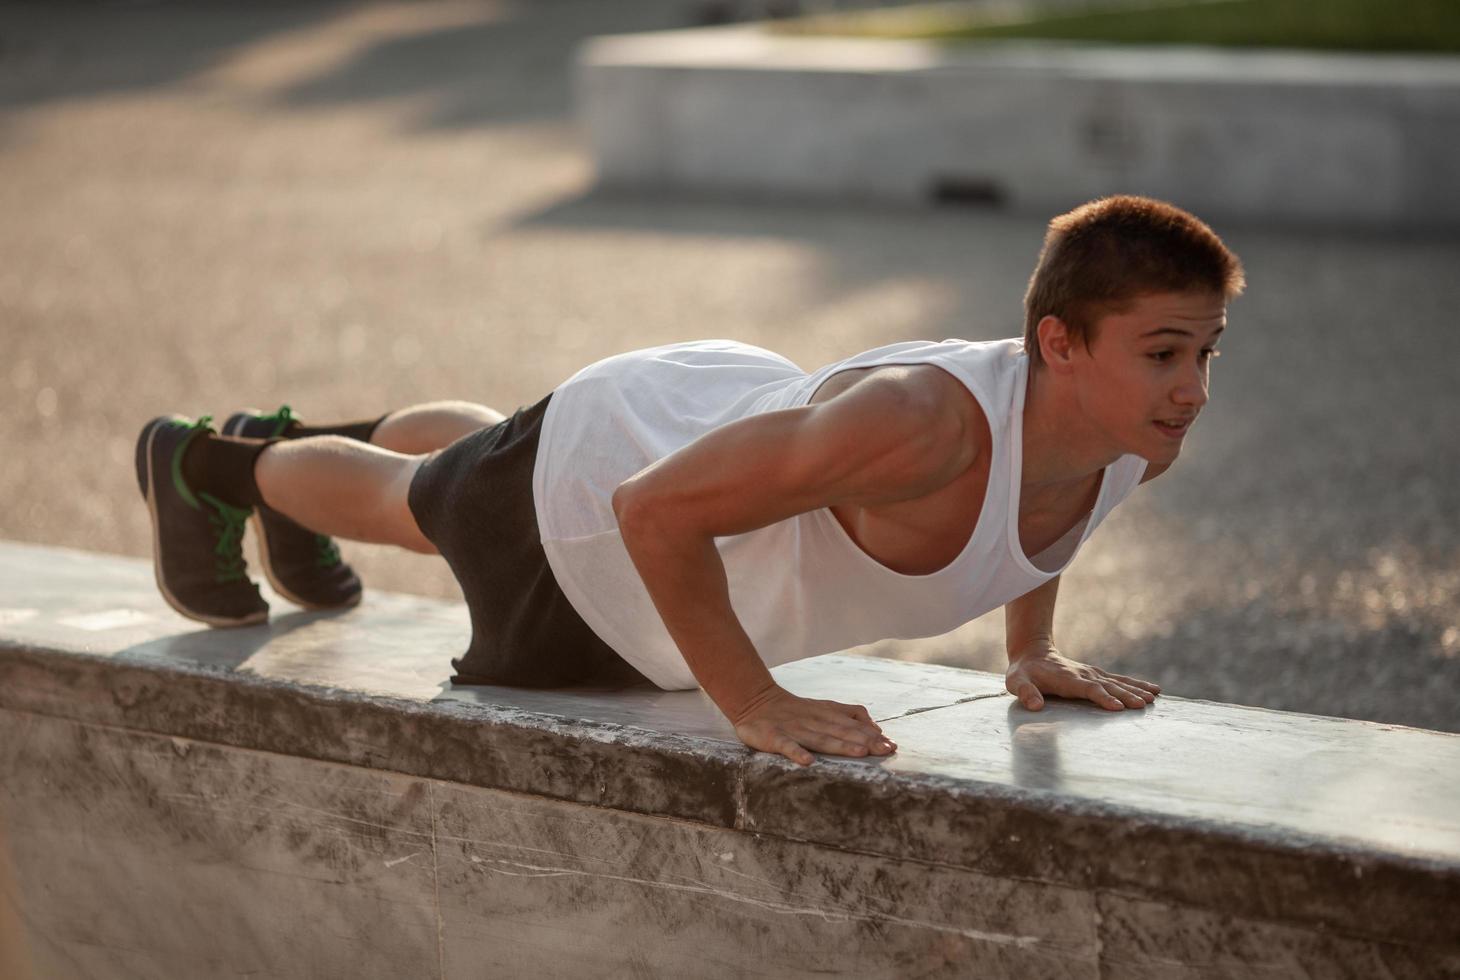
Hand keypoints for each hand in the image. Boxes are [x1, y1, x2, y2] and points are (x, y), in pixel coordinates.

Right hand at [732, 686, 896, 765]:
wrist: (754, 701)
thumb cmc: (794, 710)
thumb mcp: (824, 707)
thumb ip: (849, 715)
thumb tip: (877, 728)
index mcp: (825, 714)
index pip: (852, 724)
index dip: (872, 735)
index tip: (892, 746)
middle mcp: (813, 721)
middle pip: (842, 732)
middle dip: (865, 741)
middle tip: (886, 751)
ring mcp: (794, 729)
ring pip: (820, 738)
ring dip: (840, 745)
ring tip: (859, 753)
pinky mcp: (773, 737)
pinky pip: (786, 745)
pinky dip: (797, 752)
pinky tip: (808, 762)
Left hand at [1005, 646, 1160, 711]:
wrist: (1032, 652)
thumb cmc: (1024, 673)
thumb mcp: (1016, 682)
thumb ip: (1025, 692)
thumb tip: (1035, 706)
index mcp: (1067, 679)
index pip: (1088, 689)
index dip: (1102, 697)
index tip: (1117, 707)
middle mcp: (1083, 675)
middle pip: (1108, 686)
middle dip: (1126, 696)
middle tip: (1144, 705)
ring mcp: (1092, 674)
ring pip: (1117, 682)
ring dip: (1136, 689)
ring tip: (1154, 697)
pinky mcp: (1096, 675)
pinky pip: (1119, 680)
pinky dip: (1136, 684)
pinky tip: (1153, 691)